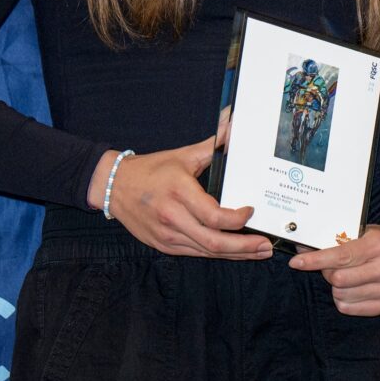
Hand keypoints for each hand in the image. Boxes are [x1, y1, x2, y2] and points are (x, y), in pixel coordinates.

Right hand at [89, 140, 272, 260]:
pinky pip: (196, 254)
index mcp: (179, 193)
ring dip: (235, 255)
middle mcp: (173, 217)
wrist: (114, 187)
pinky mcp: (164, 246)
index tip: (251, 211)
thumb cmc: (151, 170)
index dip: (236, 219)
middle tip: (266, 246)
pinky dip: (217, 254)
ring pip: (206, 252)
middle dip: (244, 247)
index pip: (213, 216)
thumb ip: (212, 144)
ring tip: (258, 252)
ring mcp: (167, 235)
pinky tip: (233, 253)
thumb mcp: (182, 154)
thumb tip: (234, 126)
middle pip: (213, 241)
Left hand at [288, 224, 379, 315]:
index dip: (315, 260)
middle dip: (326, 272)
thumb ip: (334, 240)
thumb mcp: (361, 231)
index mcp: (378, 245)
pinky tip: (349, 288)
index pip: (341, 256)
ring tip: (343, 275)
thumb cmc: (378, 240)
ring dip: (334, 287)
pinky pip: (348, 308)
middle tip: (329, 265)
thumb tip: (302, 248)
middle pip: (338, 279)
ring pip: (341, 295)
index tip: (296, 262)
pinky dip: (341, 299)